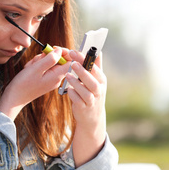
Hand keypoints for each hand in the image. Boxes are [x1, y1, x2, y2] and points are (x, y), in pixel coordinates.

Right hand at [0, 47, 71, 120]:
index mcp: (57, 76)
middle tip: (37, 61)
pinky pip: (43, 67)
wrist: (13, 99)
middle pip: (58, 60)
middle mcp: (56, 78)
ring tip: (31, 67)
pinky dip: (36, 66)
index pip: (70, 61)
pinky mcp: (44, 80)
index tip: (53, 48)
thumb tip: (59, 51)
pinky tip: (30, 70)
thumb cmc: (23, 85)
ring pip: (49, 62)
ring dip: (39, 61)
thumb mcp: (36, 68)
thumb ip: (50, 59)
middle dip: (46, 56)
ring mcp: (50, 79)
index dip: (64, 52)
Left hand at [65, 50, 106, 165]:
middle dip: (83, 72)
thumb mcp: (97, 80)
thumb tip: (98, 51)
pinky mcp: (84, 108)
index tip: (74, 52)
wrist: (92, 117)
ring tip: (67, 75)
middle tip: (72, 63)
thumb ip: (96, 66)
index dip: (85, 60)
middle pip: (92, 81)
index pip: (95, 69)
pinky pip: (78, 101)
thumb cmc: (92, 94)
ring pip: (85, 92)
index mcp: (101, 80)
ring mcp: (92, 100)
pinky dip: (73, 94)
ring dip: (76, 83)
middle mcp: (98, 90)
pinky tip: (68, 89)